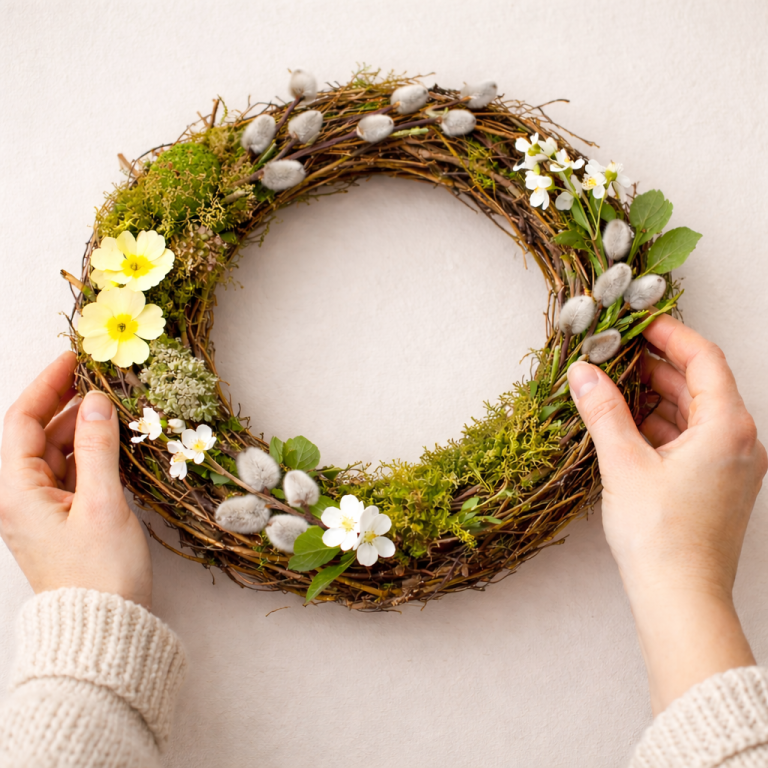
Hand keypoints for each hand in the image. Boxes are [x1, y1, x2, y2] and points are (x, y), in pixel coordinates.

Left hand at [0, 352, 151, 608]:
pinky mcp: (61, 518)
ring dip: (80, 426)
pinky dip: (89, 450)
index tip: (73, 359)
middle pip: (36, 433)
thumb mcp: (102, 503)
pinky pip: (70, 471)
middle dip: (65, 402)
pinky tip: (113, 439)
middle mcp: (20, 496)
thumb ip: (98, 447)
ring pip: (55, 451)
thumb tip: (97, 401)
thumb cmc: (99, 571)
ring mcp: (40, 508)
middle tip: (101, 377)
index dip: (46, 384)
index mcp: (15, 491)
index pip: (21, 421)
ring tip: (113, 404)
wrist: (104, 626)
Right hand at [567, 314, 766, 712]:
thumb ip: (603, 411)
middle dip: (656, 366)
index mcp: (727, 428)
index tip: (639, 322)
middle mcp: (738, 442)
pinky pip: (691, 438)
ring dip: (655, 396)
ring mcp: (730, 465)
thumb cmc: (661, 537)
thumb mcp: (624, 463)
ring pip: (694, 413)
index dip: (670, 335)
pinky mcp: (716, 485)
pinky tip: (627, 425)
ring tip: (613, 386)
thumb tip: (583, 373)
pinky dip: (661, 425)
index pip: (704, 359)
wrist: (681, 599)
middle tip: (615, 353)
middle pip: (700, 384)